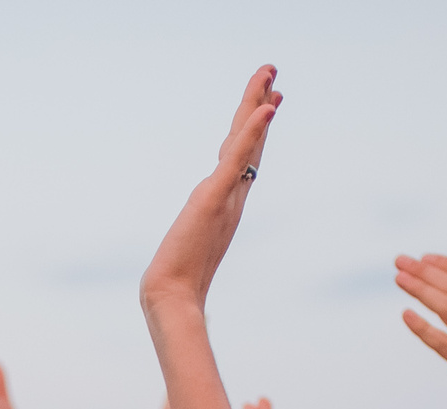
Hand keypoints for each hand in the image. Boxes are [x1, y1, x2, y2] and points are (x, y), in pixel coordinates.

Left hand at [139, 66, 278, 316]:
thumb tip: (191, 256)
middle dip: (260, 106)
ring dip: (258, 106)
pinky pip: (236, 158)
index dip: (256, 130)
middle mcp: (233, 196)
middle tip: (272, 74)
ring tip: (269, 76)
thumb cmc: (179, 283)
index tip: (267, 104)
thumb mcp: (189, 251)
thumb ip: (194, 248)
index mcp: (226, 204)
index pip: (243, 158)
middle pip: (250, 142)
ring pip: (246, 142)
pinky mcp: (216, 197)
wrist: (174, 298)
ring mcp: (227, 195)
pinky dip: (251, 132)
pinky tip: (264, 109)